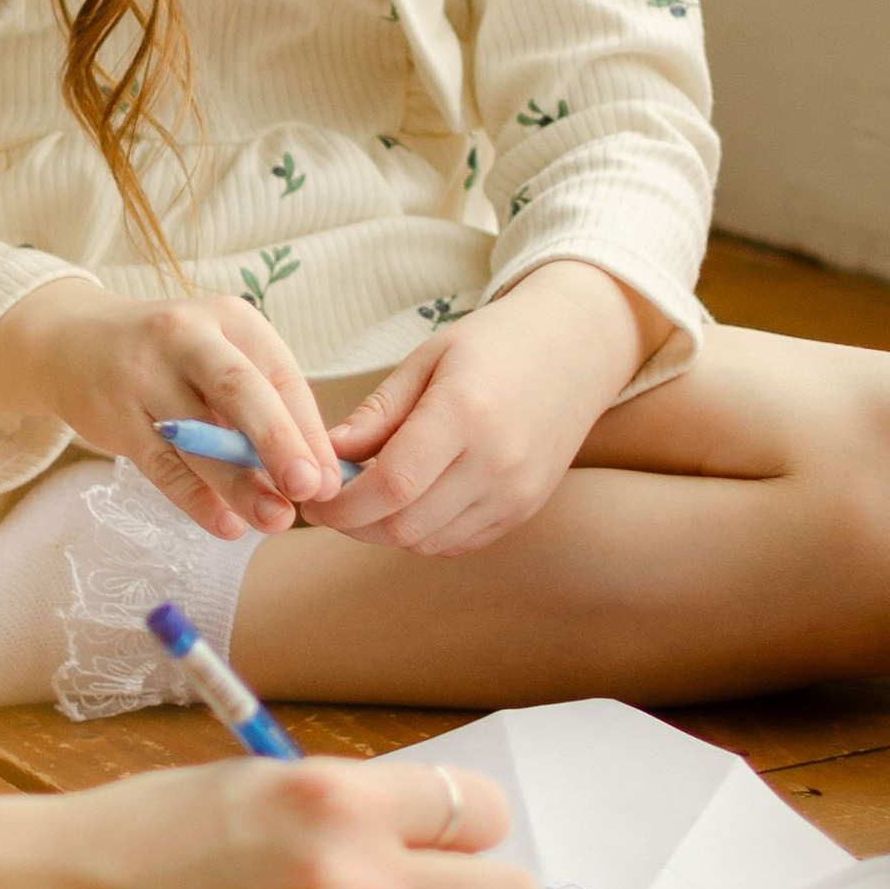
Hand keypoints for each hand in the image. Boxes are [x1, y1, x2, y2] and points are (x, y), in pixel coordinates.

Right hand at [0, 278, 338, 536]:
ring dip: (240, 484)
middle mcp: (186, 336)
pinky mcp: (115, 415)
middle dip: (279, 441)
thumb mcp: (221, 357)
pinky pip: (161, 464)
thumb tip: (319, 475)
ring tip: (276, 520)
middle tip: (311, 488)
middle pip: (239, 391)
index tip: (333, 478)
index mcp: (230, 318)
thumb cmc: (171, 360)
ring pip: (199, 436)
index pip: (281, 376)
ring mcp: (144, 375)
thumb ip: (266, 406)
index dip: (311, 430)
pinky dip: (194, 498)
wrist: (73, 343)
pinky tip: (224, 525)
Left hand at [313, 262, 656, 558]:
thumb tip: (326, 456)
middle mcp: (496, 463)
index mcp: (465, 414)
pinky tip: (410, 501)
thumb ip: (377, 413)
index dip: (342, 503)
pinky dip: (420, 533)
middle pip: (404, 524)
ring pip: (426, 543)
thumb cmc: (493, 345)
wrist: (575, 350)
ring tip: (368, 496)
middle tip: (331, 499)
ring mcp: (516, 493)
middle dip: (354, 522)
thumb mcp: (426, 359)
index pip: (391, 486)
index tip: (314, 495)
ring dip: (385, 530)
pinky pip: (456, 543)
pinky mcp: (524, 511)